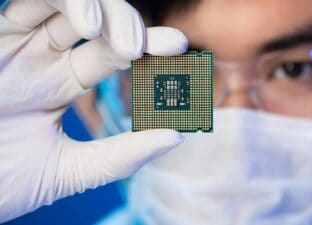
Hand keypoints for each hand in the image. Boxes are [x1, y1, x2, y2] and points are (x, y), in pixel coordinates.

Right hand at [0, 0, 187, 221]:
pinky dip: (59, 2)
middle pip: (98, 27)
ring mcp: (15, 43)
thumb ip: (121, 155)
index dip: (149, 51)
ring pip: (66, 4)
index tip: (183, 54)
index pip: (112, 56)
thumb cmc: (0, 182)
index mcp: (60, 83)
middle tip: (171, 44)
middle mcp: (42, 57)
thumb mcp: (70, 171)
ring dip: (104, 12)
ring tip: (128, 44)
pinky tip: (86, 22)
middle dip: (134, 30)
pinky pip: (26, 2)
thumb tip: (177, 137)